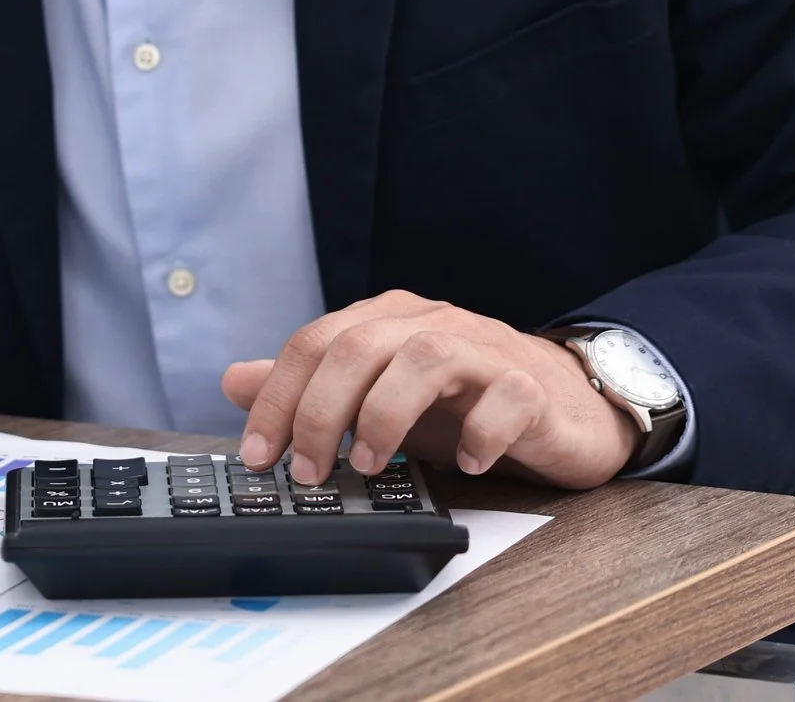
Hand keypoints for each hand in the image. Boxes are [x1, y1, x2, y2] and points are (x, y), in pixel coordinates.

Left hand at [221, 290, 638, 487]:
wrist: (563, 403)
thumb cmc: (462, 400)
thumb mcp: (375, 395)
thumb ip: (308, 388)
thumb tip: (231, 381)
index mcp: (387, 321)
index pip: (315, 342)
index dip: (279, 397)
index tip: (259, 455)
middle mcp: (432, 324)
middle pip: (360, 346)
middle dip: (322, 412)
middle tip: (309, 473)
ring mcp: (484, 350)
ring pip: (426, 357)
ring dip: (387, 416)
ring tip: (372, 467)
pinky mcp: (531, 386)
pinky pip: (505, 396)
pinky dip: (479, 432)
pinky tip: (465, 465)